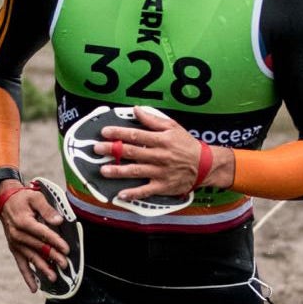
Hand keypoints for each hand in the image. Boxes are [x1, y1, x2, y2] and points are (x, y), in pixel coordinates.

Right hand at [0, 181, 70, 291]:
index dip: (55, 242)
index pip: (42, 234)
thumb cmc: (23, 199)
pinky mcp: (14, 249)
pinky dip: (27, 277)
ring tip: (53, 277)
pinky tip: (34, 288)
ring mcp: (15, 244)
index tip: (66, 249)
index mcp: (23, 222)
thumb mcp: (36, 197)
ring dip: (42, 268)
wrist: (5, 200)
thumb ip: (47, 209)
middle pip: (38, 247)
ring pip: (31, 258)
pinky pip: (21, 265)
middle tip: (64, 264)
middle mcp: (17, 235)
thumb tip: (58, 220)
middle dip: (52, 257)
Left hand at [97, 106, 233, 199]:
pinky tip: (120, 194)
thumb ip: (153, 120)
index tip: (105, 132)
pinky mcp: (163, 186)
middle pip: (132, 152)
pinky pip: (146, 191)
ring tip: (103, 170)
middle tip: (97, 148)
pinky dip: (133, 193)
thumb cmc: (187, 145)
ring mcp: (160, 172)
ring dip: (118, 171)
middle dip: (113, 150)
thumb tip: (136, 110)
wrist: (205, 165)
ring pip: (136, 171)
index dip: (119, 133)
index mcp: (161, 140)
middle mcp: (159, 156)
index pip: (136, 135)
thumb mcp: (173, 127)